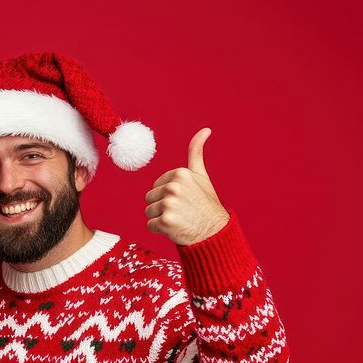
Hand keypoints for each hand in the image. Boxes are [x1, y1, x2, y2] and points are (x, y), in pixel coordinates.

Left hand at [144, 128, 229, 244]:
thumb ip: (196, 153)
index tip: (184, 200)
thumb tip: (204, 130)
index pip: (156, 186)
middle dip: (162, 207)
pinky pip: (150, 225)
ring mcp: (169, 204)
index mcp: (180, 174)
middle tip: (181, 211)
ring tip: (179, 219)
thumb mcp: (201, 177)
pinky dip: (160, 230)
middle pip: (150, 198)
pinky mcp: (165, 221)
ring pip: (149, 212)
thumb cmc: (205, 204)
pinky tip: (176, 228)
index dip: (167, 195)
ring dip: (160, 218)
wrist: (214, 232)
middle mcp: (174, 186)